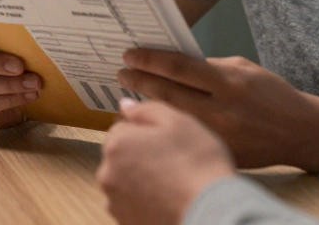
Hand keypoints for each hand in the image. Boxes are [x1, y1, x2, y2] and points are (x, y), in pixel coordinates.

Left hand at [98, 98, 234, 224]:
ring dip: (143, 178)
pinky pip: (133, 203)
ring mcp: (115, 201)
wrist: (210, 211)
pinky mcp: (125, 222)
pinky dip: (146, 200)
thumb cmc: (198, 165)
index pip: (123, 127)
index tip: (168, 140)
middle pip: (123, 155)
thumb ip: (146, 109)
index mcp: (117, 143)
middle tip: (174, 160)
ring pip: (127, 180)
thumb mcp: (178, 121)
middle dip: (142, 154)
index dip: (148, 131)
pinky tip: (169, 198)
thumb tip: (125, 106)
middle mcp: (108, 173)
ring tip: (173, 182)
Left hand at [118, 50, 315, 168]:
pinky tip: (152, 124)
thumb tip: (172, 65)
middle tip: (122, 73)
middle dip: (140, 81)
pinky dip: (164, 130)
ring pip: (170, 119)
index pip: (178, 67)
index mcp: (228, 82)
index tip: (129, 55)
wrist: (298, 132)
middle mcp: (222, 109)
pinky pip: (184, 139)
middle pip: (168, 93)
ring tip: (129, 97)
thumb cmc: (270, 95)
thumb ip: (208, 68)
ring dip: (146, 107)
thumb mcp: (242, 68)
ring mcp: (219, 136)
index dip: (150, 60)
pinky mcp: (218, 154)